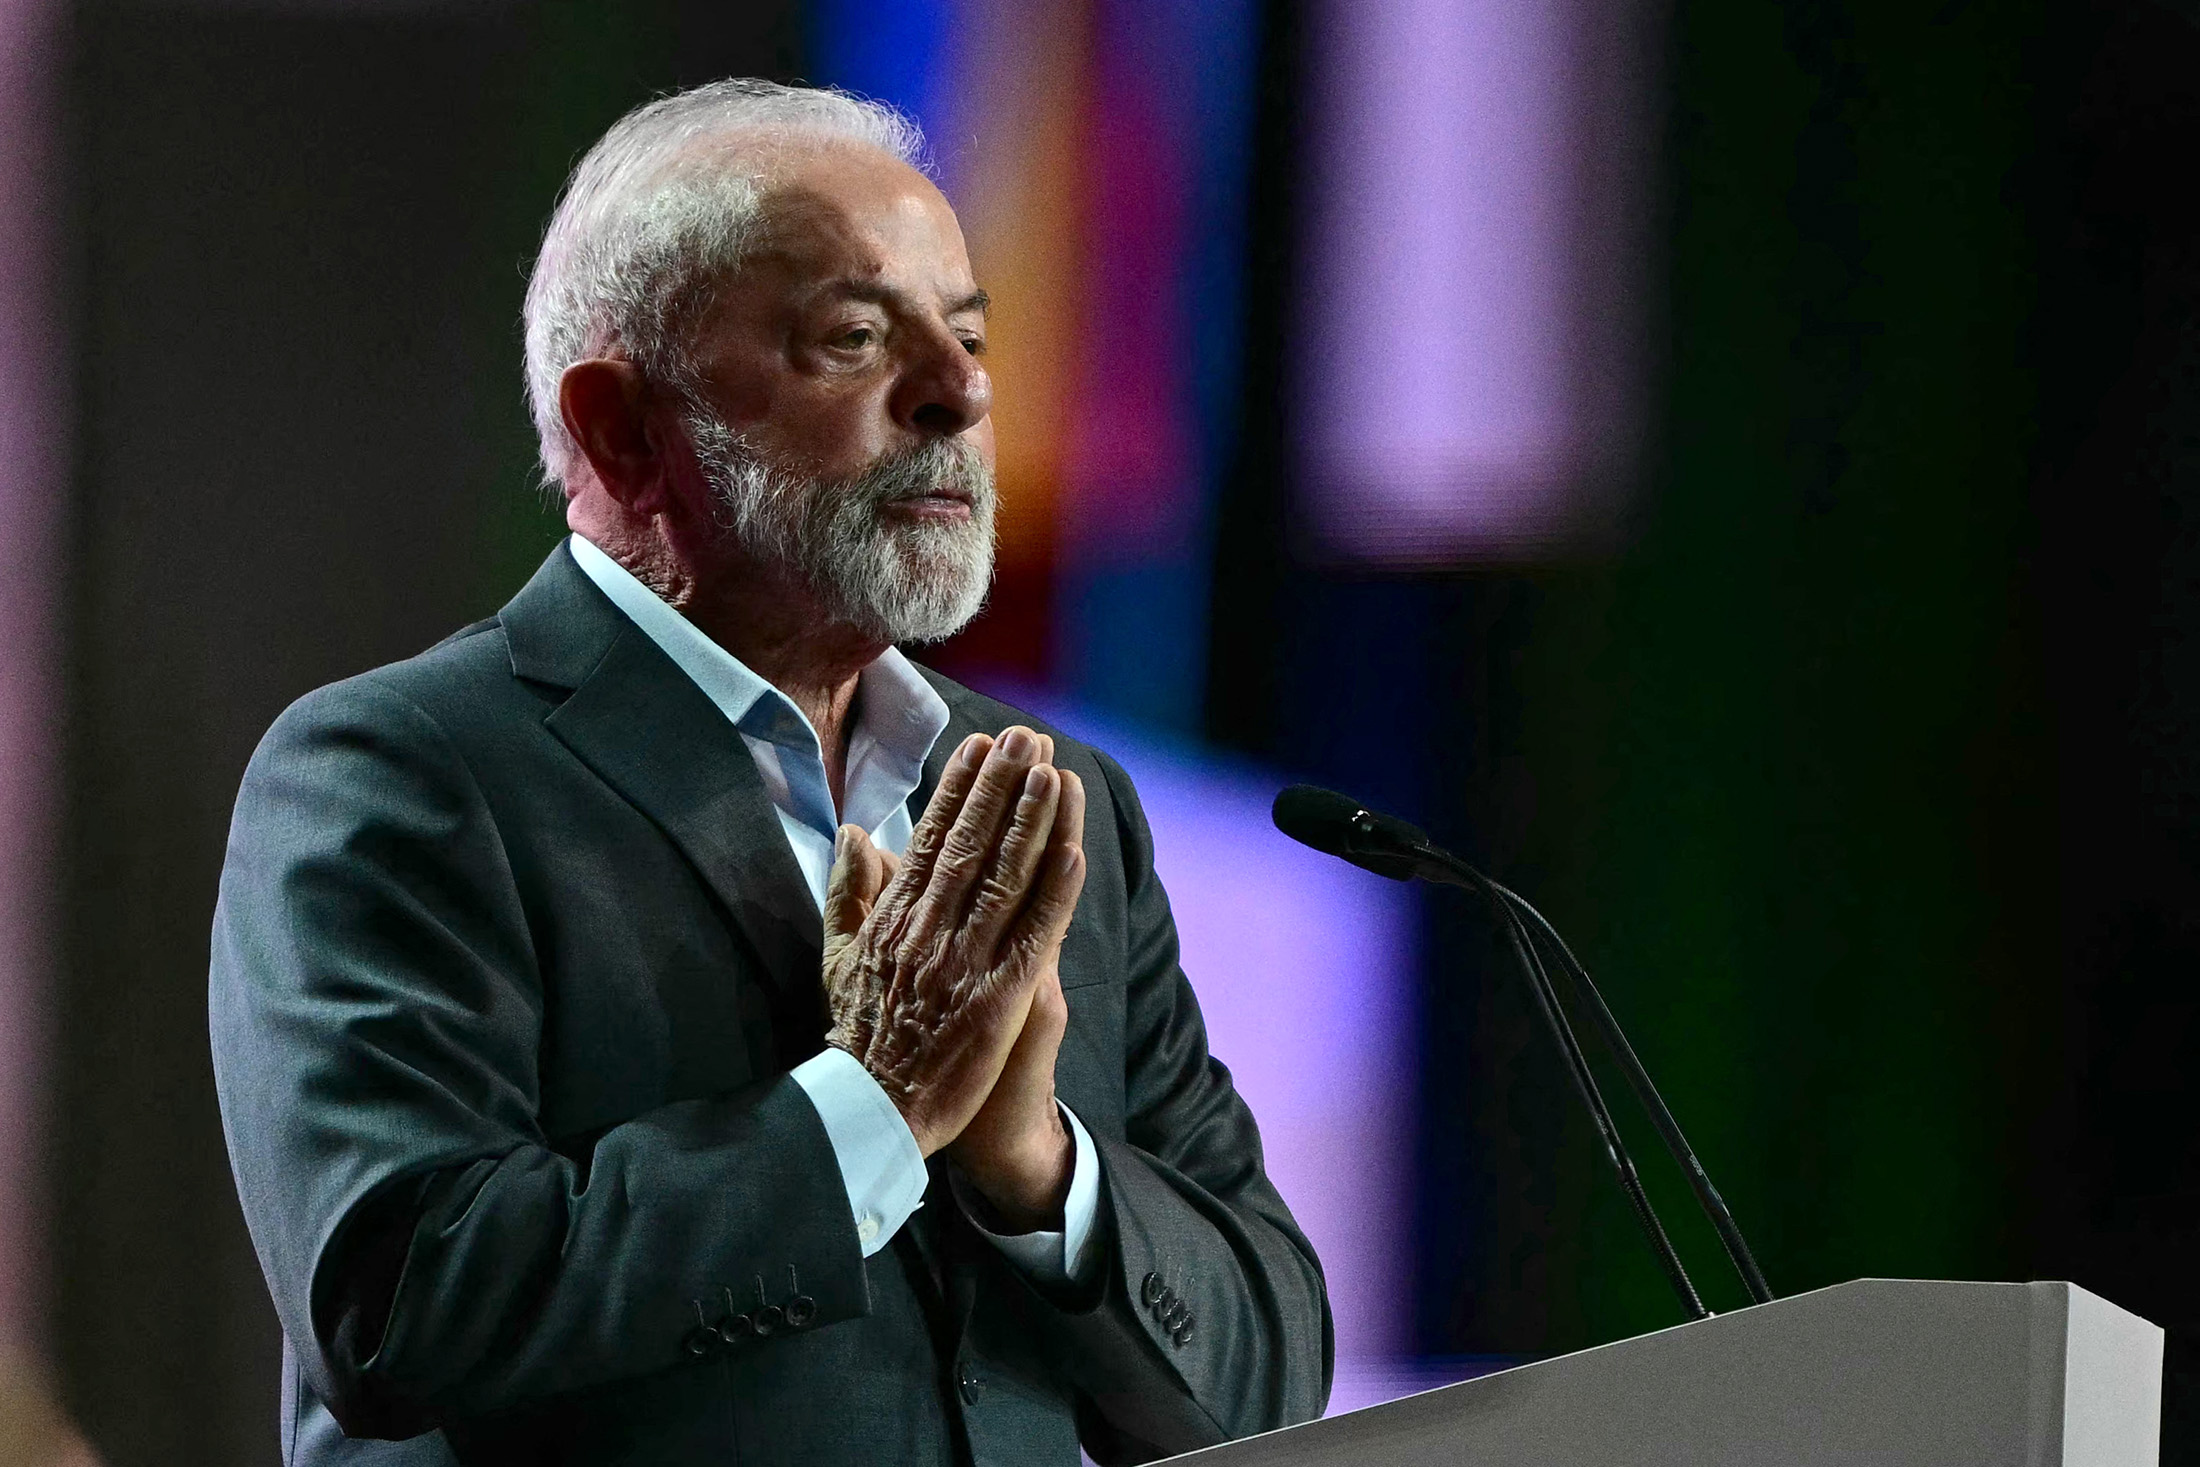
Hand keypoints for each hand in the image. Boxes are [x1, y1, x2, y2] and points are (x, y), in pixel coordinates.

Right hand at [820, 727, 1086, 1159]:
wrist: (871, 1109)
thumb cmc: (859, 1033)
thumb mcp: (837, 955)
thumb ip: (848, 891)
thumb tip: (855, 832)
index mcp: (894, 917)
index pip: (932, 837)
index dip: (959, 787)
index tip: (981, 744)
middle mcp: (929, 930)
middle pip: (973, 843)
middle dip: (1002, 785)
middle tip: (1028, 736)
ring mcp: (965, 963)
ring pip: (1006, 878)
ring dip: (1033, 822)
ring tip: (1054, 773)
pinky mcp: (999, 999)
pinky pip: (1034, 937)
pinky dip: (1055, 894)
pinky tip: (1074, 853)